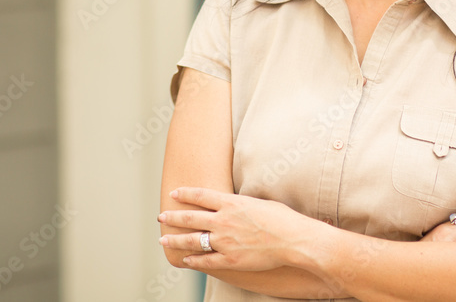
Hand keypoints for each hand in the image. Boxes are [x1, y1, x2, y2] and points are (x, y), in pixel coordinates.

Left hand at [158, 187, 317, 270]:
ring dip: (176, 240)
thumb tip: (235, 203)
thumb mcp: (260, 202)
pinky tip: (186, 260)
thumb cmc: (283, 219)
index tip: (173, 194)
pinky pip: (206, 260)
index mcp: (231, 203)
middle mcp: (224, 220)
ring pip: (192, 240)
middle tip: (161, 216)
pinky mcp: (230, 260)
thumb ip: (242, 204)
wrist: (294, 240)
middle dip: (172, 217)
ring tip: (163, 240)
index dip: (184, 194)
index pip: (200, 195)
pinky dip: (194, 260)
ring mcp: (225, 241)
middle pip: (190, 217)